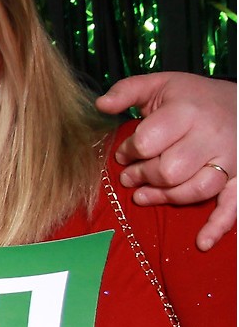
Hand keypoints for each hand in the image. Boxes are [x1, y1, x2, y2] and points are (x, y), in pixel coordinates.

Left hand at [101, 72, 236, 249]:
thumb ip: (128, 90)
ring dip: (165, 198)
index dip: (128, 152)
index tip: (124, 154)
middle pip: (168, 170)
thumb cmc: (194, 97)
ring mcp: (229, 159)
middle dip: (143, 176)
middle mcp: (211, 136)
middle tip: (130, 177)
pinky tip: (201, 242)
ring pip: (194, 189)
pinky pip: (232, 206)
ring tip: (143, 196)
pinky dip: (218, 226)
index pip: (148, 141)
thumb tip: (100, 105)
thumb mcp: (161, 84)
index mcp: (188, 111)